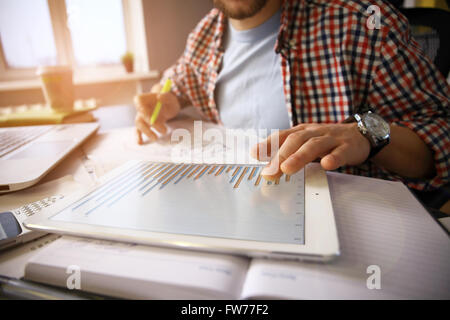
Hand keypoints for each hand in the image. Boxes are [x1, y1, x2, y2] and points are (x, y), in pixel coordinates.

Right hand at [134, 85, 180, 143]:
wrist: (169, 106)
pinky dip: (139, 137)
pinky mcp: (145, 125)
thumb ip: (166, 96)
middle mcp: (141, 108)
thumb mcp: (171, 97)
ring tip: (156, 138)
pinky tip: (140, 143)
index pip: (138, 101)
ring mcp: (142, 117)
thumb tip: (159, 97)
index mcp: (145, 98)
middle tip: (163, 130)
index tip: (147, 112)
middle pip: (141, 115)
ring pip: (140, 125)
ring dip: (147, 132)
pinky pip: (139, 131)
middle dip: (150, 124)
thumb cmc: (168, 100)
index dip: (141, 107)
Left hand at [251, 123, 370, 179]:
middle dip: (280, 155)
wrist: (360, 135)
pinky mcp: (347, 148)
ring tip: (287, 169)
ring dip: (299, 157)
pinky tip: (326, 165)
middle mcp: (314, 133)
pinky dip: (333, 158)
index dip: (268, 144)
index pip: (282, 136)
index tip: (254, 154)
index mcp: (302, 131)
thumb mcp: (305, 142)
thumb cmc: (327, 141)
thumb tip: (260, 159)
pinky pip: (340, 152)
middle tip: (269, 172)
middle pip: (295, 141)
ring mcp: (331, 139)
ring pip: (314, 145)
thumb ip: (285, 150)